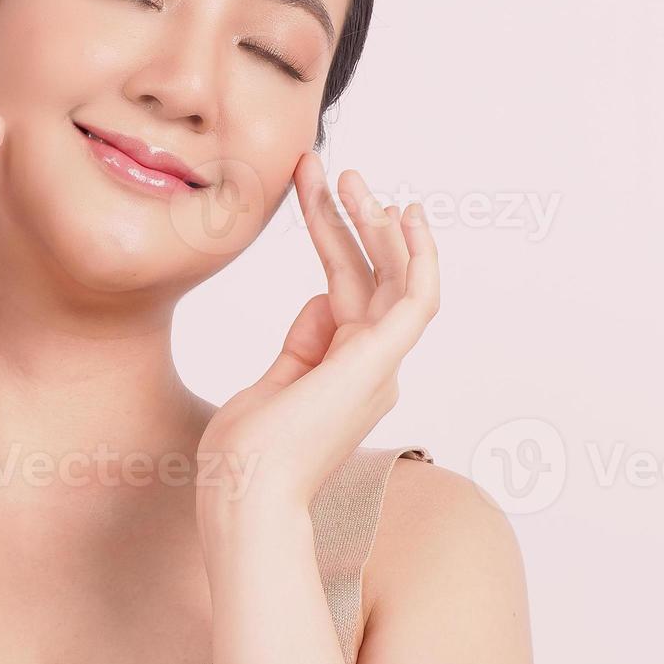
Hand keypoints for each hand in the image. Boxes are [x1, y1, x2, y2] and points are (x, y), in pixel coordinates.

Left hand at [198, 152, 441, 511]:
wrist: (244, 495)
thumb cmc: (246, 456)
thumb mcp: (271, 385)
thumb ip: (302, 344)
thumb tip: (322, 299)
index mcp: (347, 370)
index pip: (345, 286)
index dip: (330, 233)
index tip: (309, 188)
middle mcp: (373, 366)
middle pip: (370, 274)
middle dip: (353, 217)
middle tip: (331, 168)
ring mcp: (380, 364)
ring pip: (396, 278)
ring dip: (380, 224)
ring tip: (355, 178)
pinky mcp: (379, 360)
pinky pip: (417, 298)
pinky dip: (418, 255)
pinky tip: (405, 216)